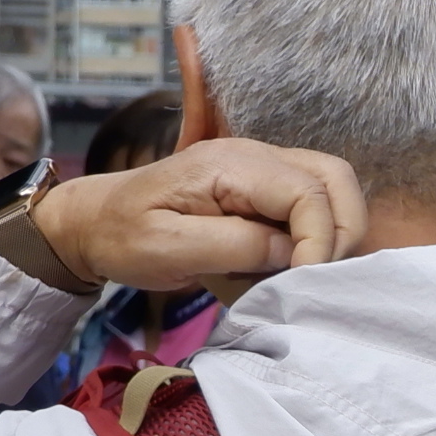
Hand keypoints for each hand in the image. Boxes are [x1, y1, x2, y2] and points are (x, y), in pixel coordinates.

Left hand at [27, 138, 368, 301]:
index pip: (307, 193)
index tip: (298, 281)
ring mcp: (261, 165)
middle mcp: (253, 154)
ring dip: (336, 229)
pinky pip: (315, 198)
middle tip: (314, 275)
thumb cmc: (121, 236)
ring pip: (333, 184)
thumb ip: (235, 246)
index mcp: (228, 165)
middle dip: (341, 231)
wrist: (94, 221)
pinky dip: (320, 229)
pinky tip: (292, 257)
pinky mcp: (263, 184)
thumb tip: (291, 253)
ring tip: (308, 267)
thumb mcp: (167, 247)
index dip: (318, 241)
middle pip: (335, 178)